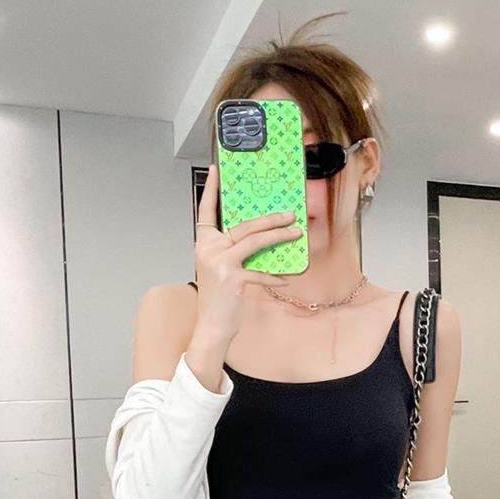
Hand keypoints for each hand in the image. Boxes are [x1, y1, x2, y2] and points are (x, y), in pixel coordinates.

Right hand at [193, 162, 304, 341]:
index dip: (212, 190)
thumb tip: (261, 239)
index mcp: (204, 244)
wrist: (211, 327)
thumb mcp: (222, 269)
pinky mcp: (232, 278)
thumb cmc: (219, 299)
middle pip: (243, 225)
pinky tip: (285, 278)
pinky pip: (261, 272)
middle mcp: (208, 249)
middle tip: (289, 213)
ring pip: (254, 241)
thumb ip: (234, 252)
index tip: (217, 170)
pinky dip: (275, 276)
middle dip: (270, 218)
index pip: (206, 211)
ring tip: (295, 232)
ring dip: (279, 236)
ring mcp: (219, 262)